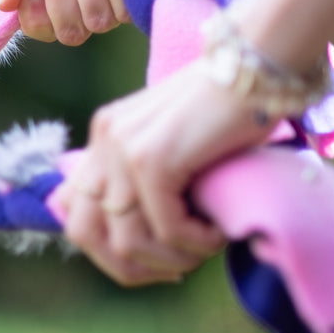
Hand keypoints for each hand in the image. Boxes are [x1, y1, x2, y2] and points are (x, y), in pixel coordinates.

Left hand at [53, 61, 272, 284]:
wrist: (260, 63)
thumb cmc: (231, 109)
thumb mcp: (175, 145)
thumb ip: (144, 179)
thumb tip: (124, 240)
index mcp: (103, 137)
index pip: (73, 215)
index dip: (107, 253)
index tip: (154, 264)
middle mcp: (104, 140)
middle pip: (86, 234)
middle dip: (130, 266)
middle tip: (177, 269)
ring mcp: (123, 149)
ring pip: (128, 239)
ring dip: (172, 258)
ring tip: (206, 248)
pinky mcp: (153, 158)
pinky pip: (167, 228)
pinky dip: (197, 242)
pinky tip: (219, 233)